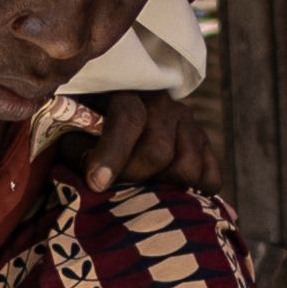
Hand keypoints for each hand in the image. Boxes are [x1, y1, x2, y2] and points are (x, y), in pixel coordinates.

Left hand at [65, 90, 218, 191]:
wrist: (121, 113)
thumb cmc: (90, 129)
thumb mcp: (75, 131)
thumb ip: (79, 150)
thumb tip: (94, 180)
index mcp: (124, 92)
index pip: (127, 119)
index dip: (113, 154)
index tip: (98, 184)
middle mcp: (161, 103)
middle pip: (158, 151)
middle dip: (136, 178)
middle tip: (119, 191)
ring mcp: (187, 120)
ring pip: (187, 166)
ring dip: (166, 188)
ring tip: (146, 193)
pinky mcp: (203, 140)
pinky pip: (211, 176)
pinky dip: (196, 192)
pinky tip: (176, 195)